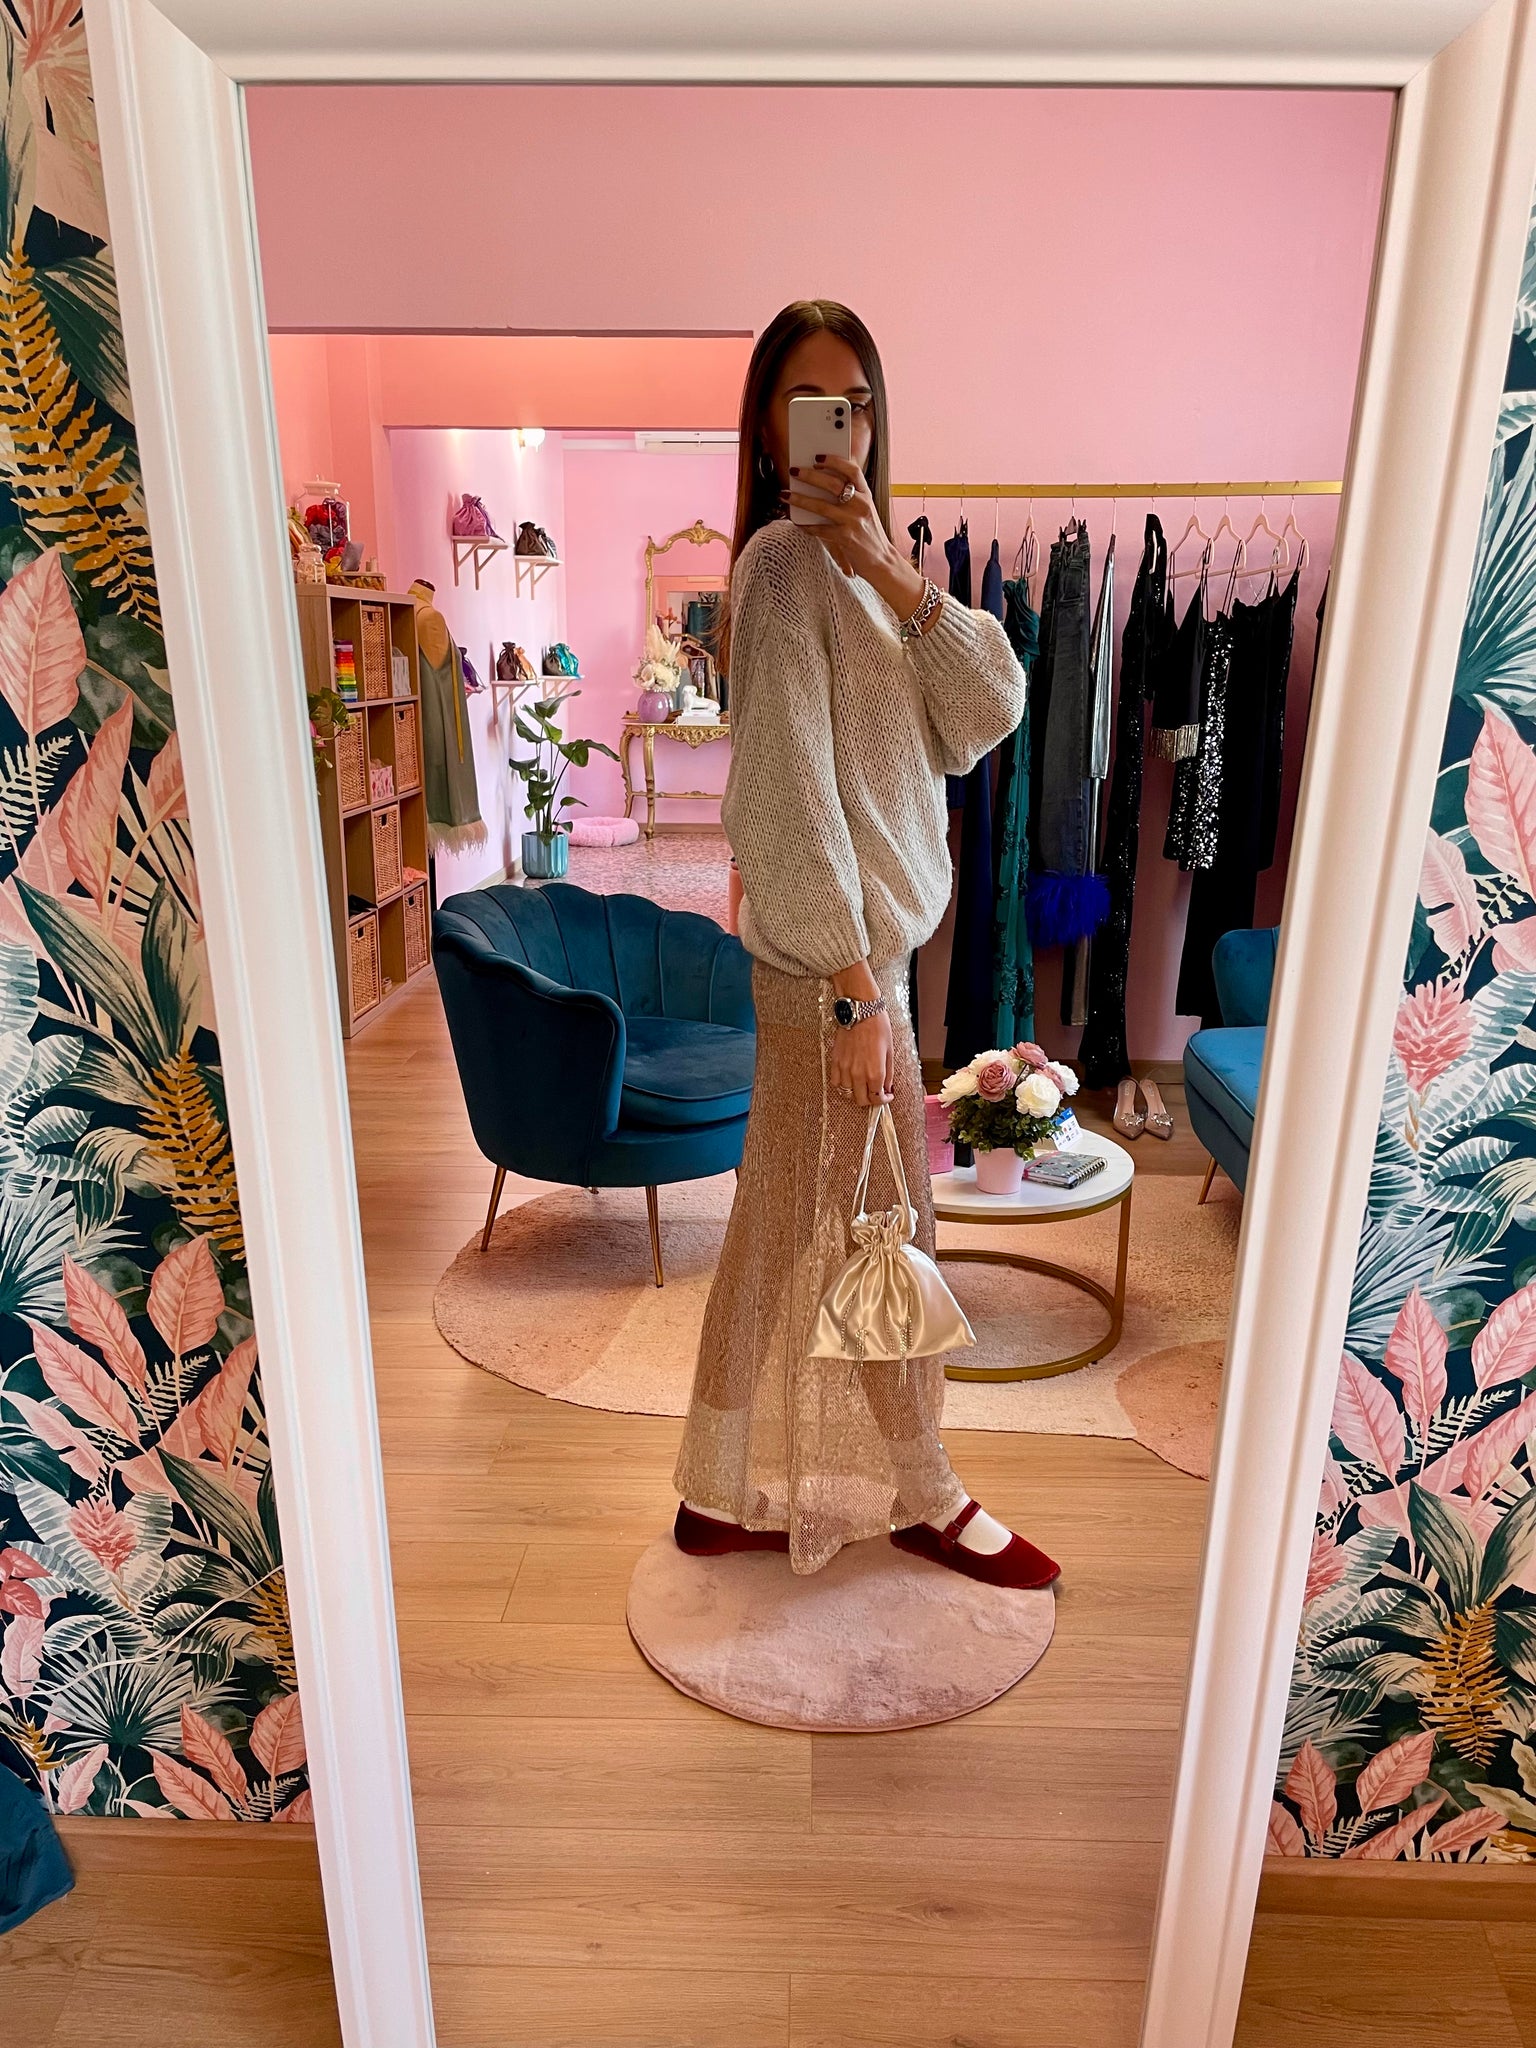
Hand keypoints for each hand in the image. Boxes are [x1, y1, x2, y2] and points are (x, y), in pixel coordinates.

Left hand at [788, 454, 926, 617]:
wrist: (882, 562)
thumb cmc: (869, 535)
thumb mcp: (865, 510)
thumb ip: (851, 496)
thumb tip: (821, 482)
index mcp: (866, 495)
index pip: (852, 470)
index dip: (834, 460)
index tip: (818, 456)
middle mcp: (861, 505)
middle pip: (833, 484)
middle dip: (810, 475)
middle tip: (794, 470)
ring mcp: (853, 521)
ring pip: (821, 506)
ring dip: (799, 499)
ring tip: (785, 494)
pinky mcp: (845, 538)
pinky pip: (819, 529)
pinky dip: (806, 526)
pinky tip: (797, 522)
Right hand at [828, 1009, 894, 1108]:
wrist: (861, 1012)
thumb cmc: (877, 1027)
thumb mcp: (889, 1052)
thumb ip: (888, 1073)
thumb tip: (887, 1087)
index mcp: (875, 1073)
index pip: (877, 1098)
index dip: (883, 1100)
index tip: (886, 1096)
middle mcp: (858, 1074)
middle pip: (861, 1100)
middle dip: (870, 1100)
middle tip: (875, 1094)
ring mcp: (845, 1069)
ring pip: (847, 1093)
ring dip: (856, 1093)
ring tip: (862, 1086)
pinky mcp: (835, 1062)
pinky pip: (835, 1082)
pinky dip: (842, 1085)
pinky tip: (849, 1080)